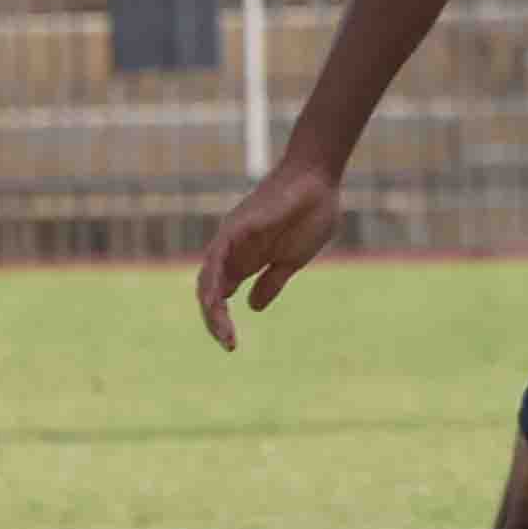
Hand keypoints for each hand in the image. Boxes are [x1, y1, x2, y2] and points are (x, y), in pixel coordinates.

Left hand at [195, 159, 341, 351]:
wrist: (319, 183)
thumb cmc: (311, 214)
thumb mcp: (291, 260)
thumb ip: (271, 281)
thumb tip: (253, 307)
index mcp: (246, 260)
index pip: (222, 295)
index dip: (221, 321)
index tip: (232, 345)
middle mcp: (232, 251)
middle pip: (210, 291)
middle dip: (214, 320)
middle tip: (228, 344)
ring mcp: (231, 238)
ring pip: (208, 278)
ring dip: (211, 307)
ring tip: (221, 331)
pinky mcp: (235, 227)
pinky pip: (216, 258)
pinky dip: (214, 281)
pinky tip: (216, 302)